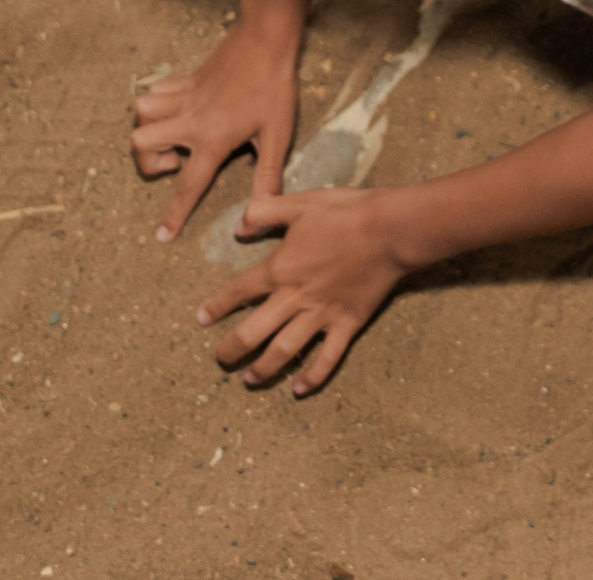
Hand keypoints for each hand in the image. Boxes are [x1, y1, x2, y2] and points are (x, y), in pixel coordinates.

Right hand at [130, 15, 299, 239]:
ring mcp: (183, 97)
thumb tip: (261, 210)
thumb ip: (268, 175)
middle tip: (175, 161)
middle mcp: (190, 120)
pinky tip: (176, 108)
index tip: (162, 236)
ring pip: (140, 114)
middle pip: (140, 144)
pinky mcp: (184, 79)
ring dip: (148, 128)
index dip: (175, 215)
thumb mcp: (278, 134)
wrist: (266, 39)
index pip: (189, 186)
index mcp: (214, 139)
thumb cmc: (276, 87)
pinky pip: (153, 91)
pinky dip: (155, 102)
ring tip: (174, 135)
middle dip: (148, 162)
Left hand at [196, 188, 414, 392]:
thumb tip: (237, 227)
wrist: (391, 229)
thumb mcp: (299, 202)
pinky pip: (328, 356)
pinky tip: (300, 389)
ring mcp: (322, 314)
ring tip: (249, 379)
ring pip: (285, 350)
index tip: (201, 318)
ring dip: (263, 368)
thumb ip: (263, 212)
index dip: (216, 306)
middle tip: (220, 359)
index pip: (239, 291)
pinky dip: (314, 376)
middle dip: (232, 348)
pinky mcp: (348, 323)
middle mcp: (295, 297)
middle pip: (254, 331)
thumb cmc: (346, 212)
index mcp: (280, 269)